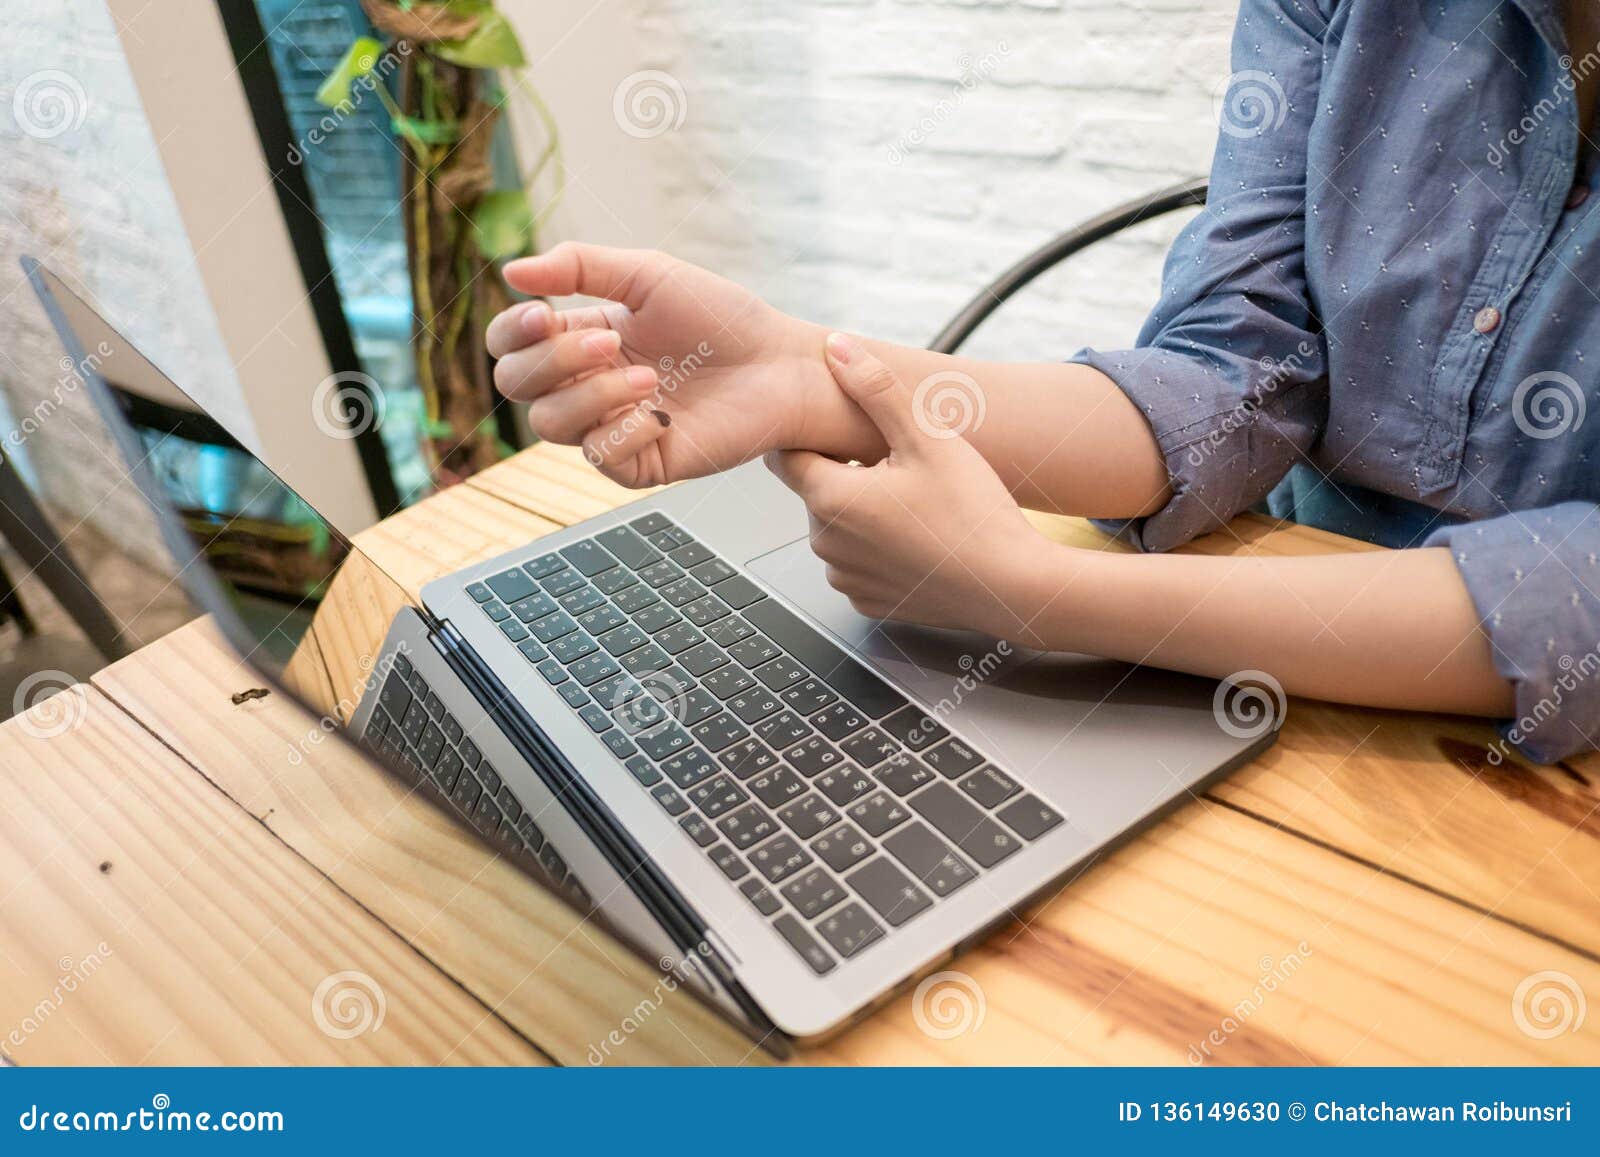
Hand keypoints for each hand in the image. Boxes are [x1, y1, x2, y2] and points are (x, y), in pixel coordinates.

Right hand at [487, 243, 858, 487]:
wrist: (779, 364)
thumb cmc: (721, 318)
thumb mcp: (648, 275)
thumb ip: (579, 266)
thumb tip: (509, 271)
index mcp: (580, 339)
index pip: (510, 345)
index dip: (510, 332)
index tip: (542, 312)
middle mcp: (587, 385)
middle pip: (517, 385)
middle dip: (553, 360)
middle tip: (609, 342)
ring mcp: (610, 427)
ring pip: (549, 425)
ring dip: (591, 396)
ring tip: (648, 377)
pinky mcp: (641, 462)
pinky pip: (600, 457)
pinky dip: (623, 432)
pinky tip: (663, 414)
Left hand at [769, 334, 1048, 643]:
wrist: (1012, 587)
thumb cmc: (974, 515)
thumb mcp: (927, 437)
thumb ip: (875, 389)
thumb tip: (836, 347)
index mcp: (830, 499)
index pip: (786, 457)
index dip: (812, 437)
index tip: (842, 431)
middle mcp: (826, 544)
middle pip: (817, 491)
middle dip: (848, 473)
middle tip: (901, 466)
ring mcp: (846, 578)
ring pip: (838, 528)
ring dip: (863, 511)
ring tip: (916, 503)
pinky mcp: (868, 602)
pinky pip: (860, 563)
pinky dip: (879, 548)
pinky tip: (919, 536)